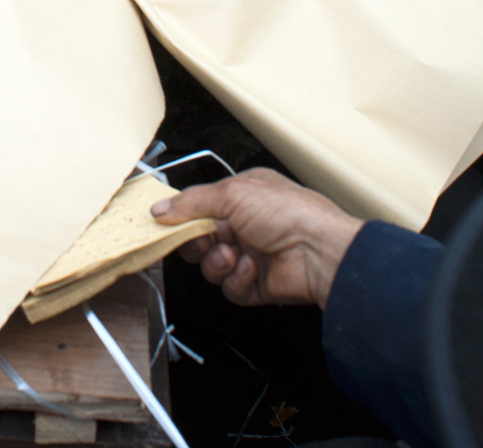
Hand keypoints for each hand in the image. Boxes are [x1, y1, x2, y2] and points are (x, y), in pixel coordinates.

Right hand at [151, 169, 363, 308]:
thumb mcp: (232, 193)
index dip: (182, 218)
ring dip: (218, 262)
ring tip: (234, 255)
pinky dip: (237, 279)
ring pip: (211, 266)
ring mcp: (251, 255)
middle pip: (200, 240)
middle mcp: (245, 226)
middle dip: (197, 242)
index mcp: (240, 198)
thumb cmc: (289, 213)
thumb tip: (160, 208)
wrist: (321, 252)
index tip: (167, 224)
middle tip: (203, 241)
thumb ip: (191, 202)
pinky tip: (251, 268)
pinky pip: (229, 288)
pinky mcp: (256, 284)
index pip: (199, 208)